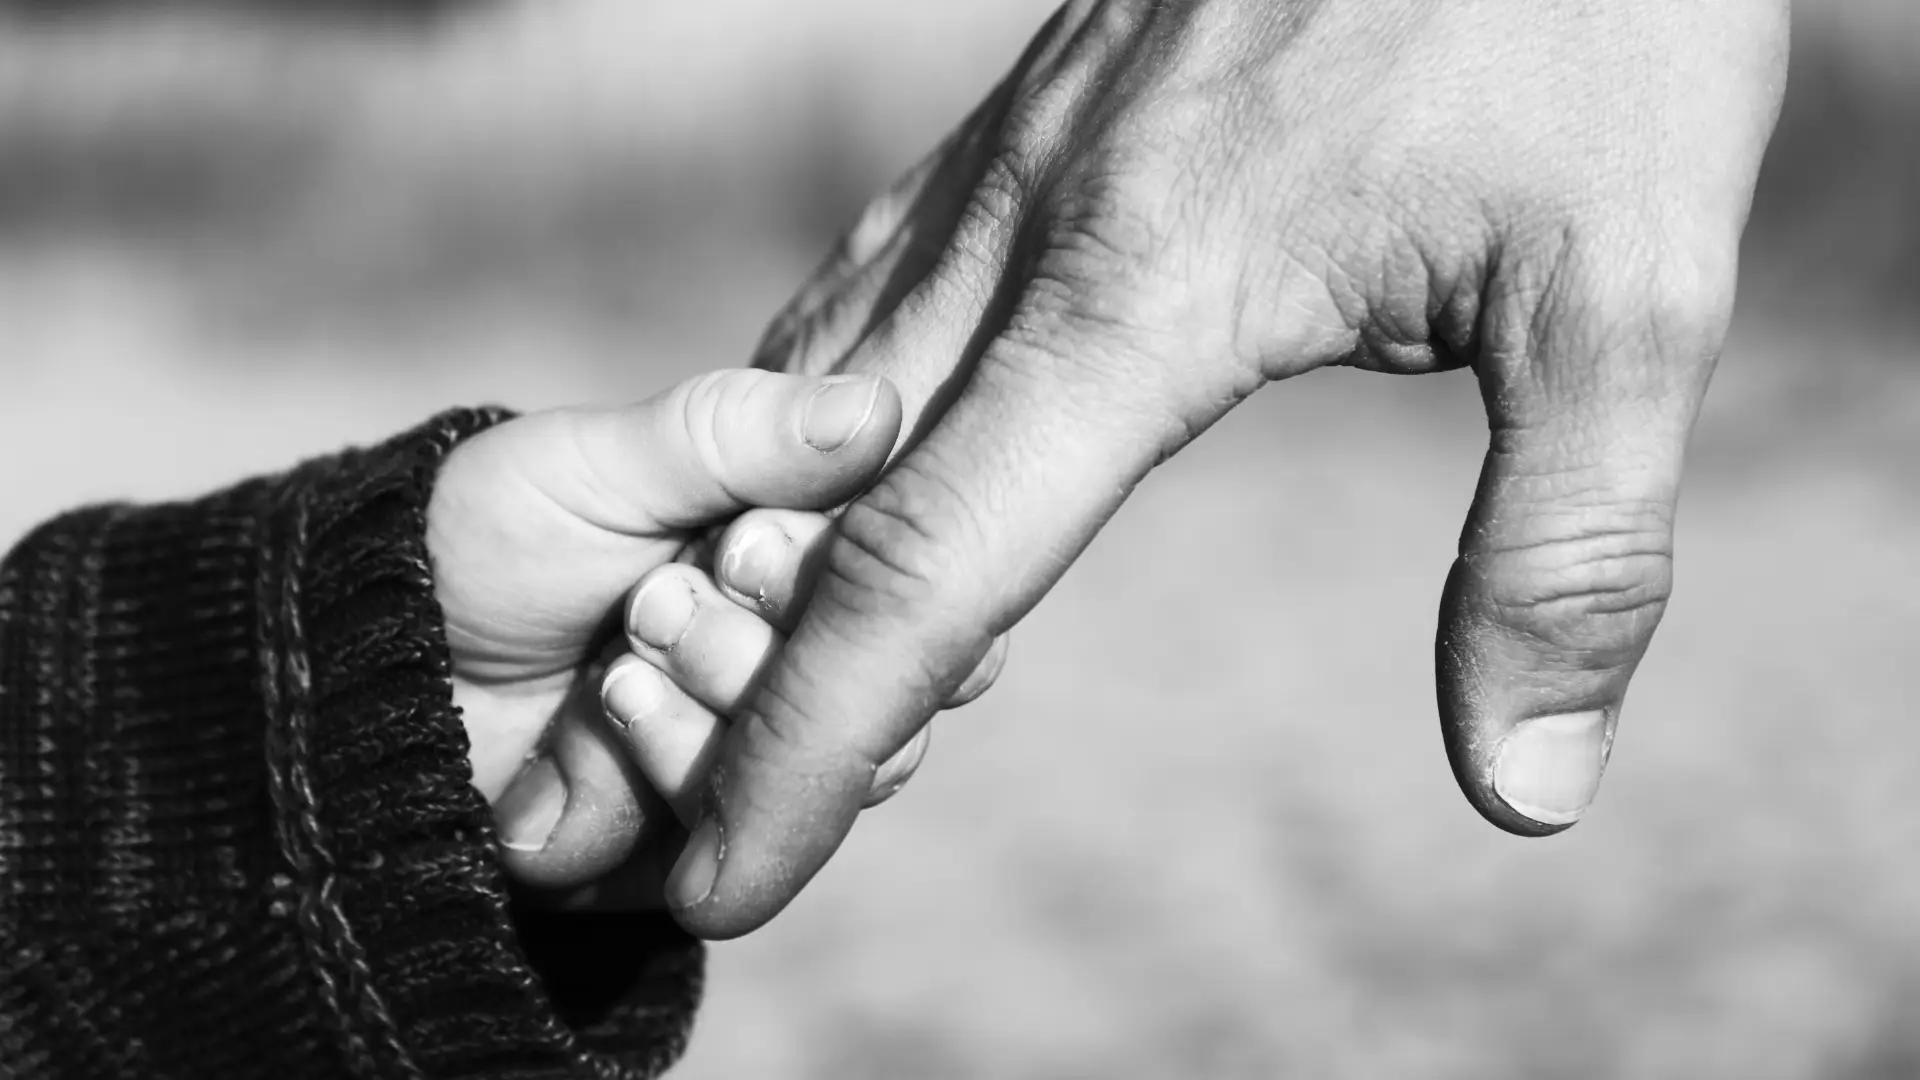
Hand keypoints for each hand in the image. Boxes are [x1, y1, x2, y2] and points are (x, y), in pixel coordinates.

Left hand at [425, 369, 908, 894]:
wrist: (352, 665)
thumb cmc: (481, 535)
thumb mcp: (600, 465)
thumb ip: (738, 438)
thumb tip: (877, 408)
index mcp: (798, 561)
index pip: (899, 594)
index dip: (828, 585)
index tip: (741, 545)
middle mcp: (793, 667)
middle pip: (874, 706)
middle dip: (747, 658)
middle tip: (645, 607)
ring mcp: (744, 765)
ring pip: (801, 787)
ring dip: (695, 731)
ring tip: (606, 678)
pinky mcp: (683, 851)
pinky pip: (714, 857)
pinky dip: (637, 798)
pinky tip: (576, 750)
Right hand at [666, 0, 1790, 936]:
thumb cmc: (1589, 14)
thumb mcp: (1631, 285)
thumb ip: (1569, 542)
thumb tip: (1527, 785)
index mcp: (1143, 298)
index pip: (921, 575)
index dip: (806, 754)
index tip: (724, 883)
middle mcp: (1028, 235)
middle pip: (815, 503)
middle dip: (736, 690)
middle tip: (685, 826)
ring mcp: (1012, 165)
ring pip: (814, 390)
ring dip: (752, 550)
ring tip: (725, 682)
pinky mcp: (1032, 123)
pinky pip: (867, 291)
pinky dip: (808, 420)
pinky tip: (808, 465)